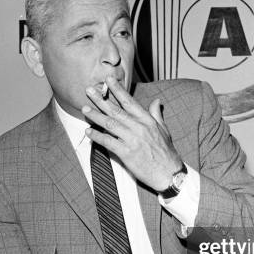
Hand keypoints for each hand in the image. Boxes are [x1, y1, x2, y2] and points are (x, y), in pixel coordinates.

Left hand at [82, 76, 182, 191]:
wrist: (169, 174)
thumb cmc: (166, 153)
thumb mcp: (164, 130)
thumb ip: (156, 114)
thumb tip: (156, 101)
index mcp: (147, 120)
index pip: (129, 101)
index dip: (118, 90)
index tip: (108, 80)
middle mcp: (139, 128)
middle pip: (116, 110)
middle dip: (101, 99)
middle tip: (89, 90)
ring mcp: (132, 140)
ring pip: (110, 124)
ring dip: (95, 116)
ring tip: (85, 109)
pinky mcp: (126, 153)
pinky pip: (108, 142)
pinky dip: (97, 136)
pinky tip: (89, 132)